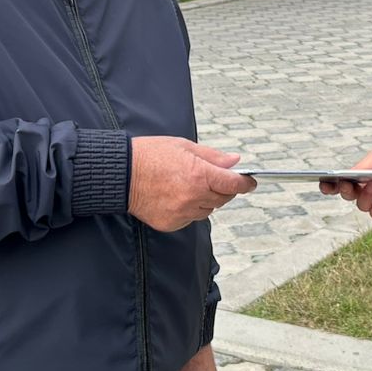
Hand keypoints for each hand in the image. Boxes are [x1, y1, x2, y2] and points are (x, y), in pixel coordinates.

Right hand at [129, 137, 255, 231]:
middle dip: (223, 188)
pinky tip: (176, 196)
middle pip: (223, 198)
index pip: (234, 184)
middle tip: (213, 178)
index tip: (250, 182)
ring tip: (188, 185)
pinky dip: (189, 209)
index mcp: (200, 175)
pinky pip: (190, 218)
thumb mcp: (184, 147)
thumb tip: (235, 161)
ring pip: (208, 210)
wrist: (121, 174)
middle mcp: (194, 197)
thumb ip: (212, 157)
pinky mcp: (172, 223)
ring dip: (206, 199)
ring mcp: (182, 213)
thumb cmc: (150, 155)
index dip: (246, 183)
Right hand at [318, 141, 371, 221]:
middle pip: (347, 196)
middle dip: (343, 190)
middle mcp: (367, 190)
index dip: (329, 185)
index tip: (323, 182)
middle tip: (345, 183)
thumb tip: (345, 177)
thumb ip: (361, 168)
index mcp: (361, 176)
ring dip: (366, 193)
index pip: (340, 184)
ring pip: (361, 205)